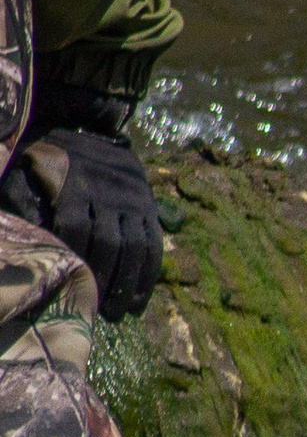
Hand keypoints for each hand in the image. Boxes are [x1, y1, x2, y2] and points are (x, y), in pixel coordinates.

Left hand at [0, 128, 163, 318]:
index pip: (75, 227)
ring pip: (134, 247)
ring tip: (119, 312)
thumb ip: (24, 202)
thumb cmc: (47, 155)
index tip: (68, 285)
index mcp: (75, 184)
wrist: (87, 124)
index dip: (72, 258)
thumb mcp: (26, 170)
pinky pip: (153, 244)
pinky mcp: (148, 206)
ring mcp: (133, 199)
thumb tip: (28, 238)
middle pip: (110, 243)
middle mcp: (109, 193)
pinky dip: (147, 275)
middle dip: (105, 281)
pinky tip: (138, 299)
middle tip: (99, 312)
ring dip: (128, 284)